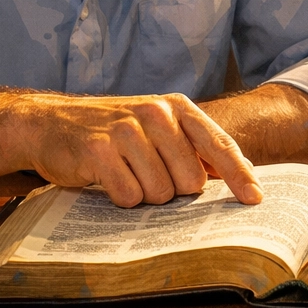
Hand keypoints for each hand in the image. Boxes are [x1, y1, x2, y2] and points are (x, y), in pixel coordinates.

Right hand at [9, 92, 261, 206]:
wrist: (51, 122)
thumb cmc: (113, 132)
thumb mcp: (157, 129)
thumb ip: (194, 148)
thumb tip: (239, 177)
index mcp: (176, 107)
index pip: (218, 145)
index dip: (240, 175)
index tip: (255, 199)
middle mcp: (155, 113)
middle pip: (190, 180)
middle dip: (174, 191)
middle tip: (148, 177)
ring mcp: (126, 130)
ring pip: (160, 192)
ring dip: (145, 196)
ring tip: (126, 175)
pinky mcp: (99, 150)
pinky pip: (129, 196)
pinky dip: (121, 199)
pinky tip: (108, 181)